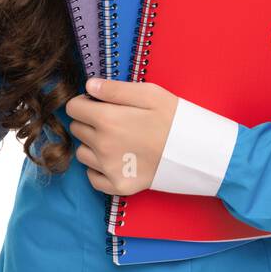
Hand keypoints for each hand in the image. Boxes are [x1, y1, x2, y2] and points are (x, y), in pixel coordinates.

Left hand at [67, 78, 178, 195]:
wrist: (197, 152)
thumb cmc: (174, 118)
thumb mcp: (149, 93)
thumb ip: (114, 89)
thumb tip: (89, 85)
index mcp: (107, 119)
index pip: (73, 108)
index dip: (84, 102)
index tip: (98, 103)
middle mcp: (102, 145)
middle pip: (77, 129)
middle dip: (89, 122)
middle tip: (113, 121)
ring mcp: (109, 169)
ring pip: (82, 153)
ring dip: (92, 145)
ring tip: (116, 141)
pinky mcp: (118, 186)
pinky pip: (92, 178)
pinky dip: (99, 169)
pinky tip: (116, 160)